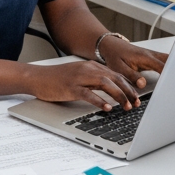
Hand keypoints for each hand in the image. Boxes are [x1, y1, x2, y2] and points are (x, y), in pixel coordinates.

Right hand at [23, 60, 146, 110]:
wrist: (38, 77)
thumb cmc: (57, 79)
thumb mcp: (80, 76)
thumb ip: (94, 81)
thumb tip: (111, 91)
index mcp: (91, 66)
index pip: (116, 75)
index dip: (129, 86)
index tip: (137, 97)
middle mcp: (87, 69)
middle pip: (114, 78)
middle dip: (128, 91)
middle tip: (137, 103)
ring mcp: (79, 77)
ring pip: (105, 84)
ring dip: (119, 95)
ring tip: (126, 106)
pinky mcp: (71, 87)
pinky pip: (88, 94)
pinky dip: (100, 100)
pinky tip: (107, 108)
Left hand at [98, 38, 167, 90]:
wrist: (112, 46)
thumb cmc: (115, 56)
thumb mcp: (119, 68)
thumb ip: (131, 76)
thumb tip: (143, 83)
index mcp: (145, 57)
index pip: (162, 66)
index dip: (170, 74)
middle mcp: (152, 55)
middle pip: (171, 60)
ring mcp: (154, 55)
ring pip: (171, 59)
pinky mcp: (154, 58)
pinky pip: (168, 61)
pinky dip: (174, 66)